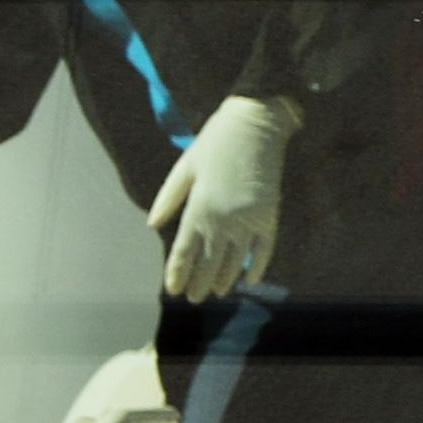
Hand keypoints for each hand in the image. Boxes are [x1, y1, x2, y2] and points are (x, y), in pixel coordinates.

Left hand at [146, 93, 296, 300]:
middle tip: (193, 298)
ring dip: (224, 278)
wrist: (257, 123)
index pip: (184, 250)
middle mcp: (224, 218)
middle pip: (208, 261)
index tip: (172, 289)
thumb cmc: (216, 142)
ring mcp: (249, 218)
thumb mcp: (185, 167)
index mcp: (200, 206)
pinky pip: (264, 249)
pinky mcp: (270, 214)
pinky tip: (249, 280)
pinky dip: (257, 266)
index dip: (178, 272)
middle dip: (198, 282)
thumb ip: (168, 198)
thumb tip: (152, 224)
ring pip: (235, 259)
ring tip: (216, 293)